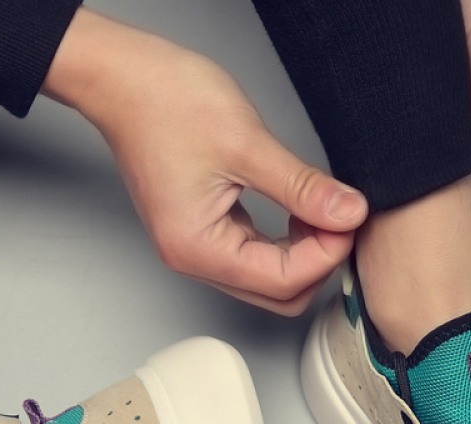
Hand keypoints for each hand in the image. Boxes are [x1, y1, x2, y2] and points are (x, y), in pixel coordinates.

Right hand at [44, 9, 366, 314]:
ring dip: (303, 255)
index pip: (283, 281)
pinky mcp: (204, 235)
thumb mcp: (247, 143)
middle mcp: (194, 260)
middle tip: (337, 217)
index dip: (326, 253)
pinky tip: (297, 213)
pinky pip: (255, 260)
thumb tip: (347, 213)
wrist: (123, 80)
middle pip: (278, 295)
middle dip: (317, 262)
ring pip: (269, 282)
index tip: (348, 218)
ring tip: (318, 210)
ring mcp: (197, 251)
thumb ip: (302, 187)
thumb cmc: (164, 102)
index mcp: (199, 248)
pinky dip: (285, 244)